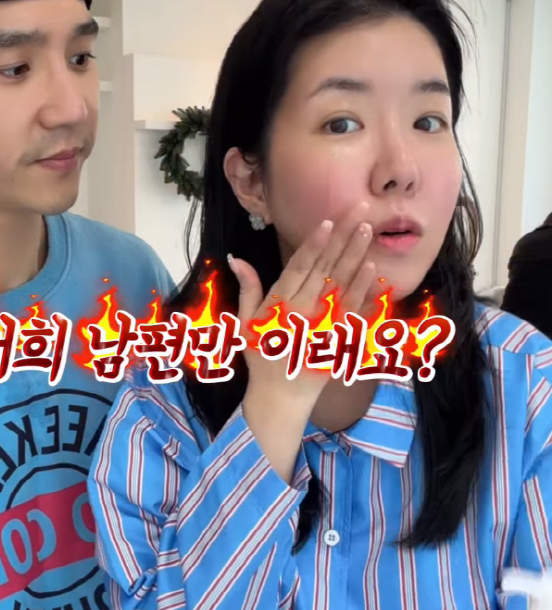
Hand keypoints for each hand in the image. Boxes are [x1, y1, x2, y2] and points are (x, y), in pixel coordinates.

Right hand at [228, 206, 377, 481]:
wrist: (280, 396)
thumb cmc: (262, 356)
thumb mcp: (246, 322)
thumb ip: (247, 288)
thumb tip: (236, 258)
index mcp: (279, 303)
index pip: (298, 267)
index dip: (314, 244)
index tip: (328, 223)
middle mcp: (302, 311)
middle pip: (325, 269)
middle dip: (343, 240)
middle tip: (360, 213)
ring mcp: (323, 325)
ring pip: (342, 284)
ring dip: (356, 256)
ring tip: (369, 231)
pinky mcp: (338, 338)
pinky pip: (353, 311)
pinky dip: (363, 289)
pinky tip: (372, 270)